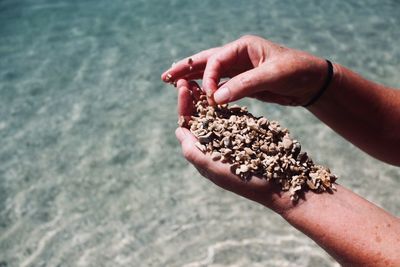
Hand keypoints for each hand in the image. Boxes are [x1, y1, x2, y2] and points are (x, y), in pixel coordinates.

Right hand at [162, 35, 328, 105]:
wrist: (311, 82)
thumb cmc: (296, 72)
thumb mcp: (272, 76)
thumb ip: (245, 85)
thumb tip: (216, 98)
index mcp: (243, 47)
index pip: (216, 61)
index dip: (208, 78)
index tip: (208, 97)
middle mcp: (237, 56)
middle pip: (205, 61)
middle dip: (185, 69)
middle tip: (165, 77)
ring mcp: (238, 69)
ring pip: (209, 73)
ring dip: (192, 79)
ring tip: (172, 84)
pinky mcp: (242, 82)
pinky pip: (220, 86)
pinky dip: (206, 90)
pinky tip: (197, 96)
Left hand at [174, 79, 297, 213]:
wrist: (281, 185)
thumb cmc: (246, 182)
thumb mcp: (215, 169)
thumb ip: (194, 151)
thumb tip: (178, 130)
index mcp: (203, 152)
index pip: (188, 125)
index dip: (184, 106)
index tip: (184, 87)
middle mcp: (213, 143)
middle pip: (198, 116)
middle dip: (192, 97)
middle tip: (188, 79)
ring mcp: (229, 135)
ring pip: (214, 113)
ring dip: (206, 96)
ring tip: (201, 79)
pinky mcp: (245, 131)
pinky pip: (232, 114)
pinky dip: (226, 100)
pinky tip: (224, 87)